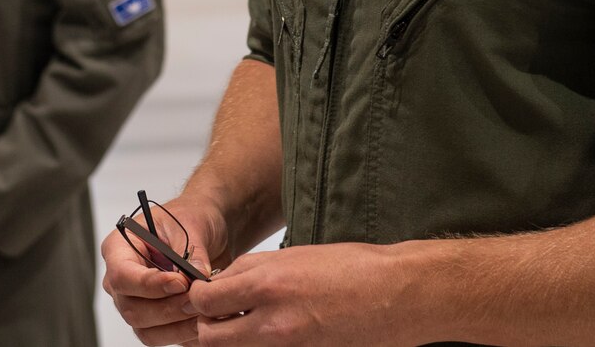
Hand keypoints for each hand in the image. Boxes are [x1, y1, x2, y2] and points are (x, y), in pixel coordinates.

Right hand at [102, 196, 226, 345]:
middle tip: (198, 299)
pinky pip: (164, 338)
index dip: (149, 284)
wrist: (207, 232)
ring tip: (206, 311)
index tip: (180, 282)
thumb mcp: (192, 223)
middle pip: (132, 309)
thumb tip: (198, 276)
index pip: (121, 275)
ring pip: (146, 331)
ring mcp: (136, 303)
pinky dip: (186, 334)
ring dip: (179, 326)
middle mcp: (123, 280)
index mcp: (120, 248)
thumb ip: (192, 251)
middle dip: (168, 309)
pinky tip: (207, 321)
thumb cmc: (190, 219)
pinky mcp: (154, 321)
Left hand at [185, 242, 413, 346]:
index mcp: (269, 284)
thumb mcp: (295, 256)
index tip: (205, 293)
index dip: (199, 296)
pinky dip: (258, 343)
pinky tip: (271, 331)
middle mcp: (273, 321)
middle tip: (219, 312)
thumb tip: (225, 281)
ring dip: (231, 337)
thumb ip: (253, 269)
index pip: (207, 299)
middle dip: (208, 324)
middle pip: (210, 337)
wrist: (395, 296)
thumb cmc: (354, 269)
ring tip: (245, 321)